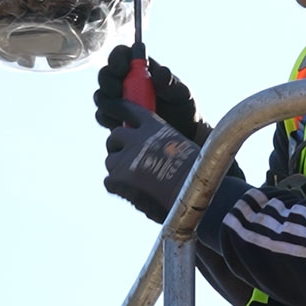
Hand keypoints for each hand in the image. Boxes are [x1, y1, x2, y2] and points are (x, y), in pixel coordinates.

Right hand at [94, 45, 209, 141]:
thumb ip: (172, 83)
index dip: (118, 58)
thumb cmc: (184, 108)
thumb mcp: (183, 94)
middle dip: (108, 81)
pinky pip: (102, 116)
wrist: (183, 135)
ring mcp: (118, 101)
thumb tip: (159, 73)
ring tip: (124, 111)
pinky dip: (108, 119)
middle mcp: (126, 82)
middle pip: (105, 74)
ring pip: (101, 95)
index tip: (124, 69)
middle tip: (118, 91)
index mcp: (141, 69)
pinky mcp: (115, 119)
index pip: (122, 54)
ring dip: (107, 101)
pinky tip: (122, 123)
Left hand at [103, 100, 199, 222]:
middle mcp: (137, 139)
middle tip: (125, 158)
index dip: (120, 109)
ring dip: (118, 169)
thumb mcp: (181, 148)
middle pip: (114, 137)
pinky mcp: (117, 179)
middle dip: (117, 146)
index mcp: (155, 127)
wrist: (192, 196)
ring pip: (111, 160)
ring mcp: (125, 159)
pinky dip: (117, 188)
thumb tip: (147, 152)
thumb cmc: (195, 176)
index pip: (131, 111)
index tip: (111, 108)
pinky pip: (109, 181)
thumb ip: (160, 143)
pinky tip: (133, 194)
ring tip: (135, 181)